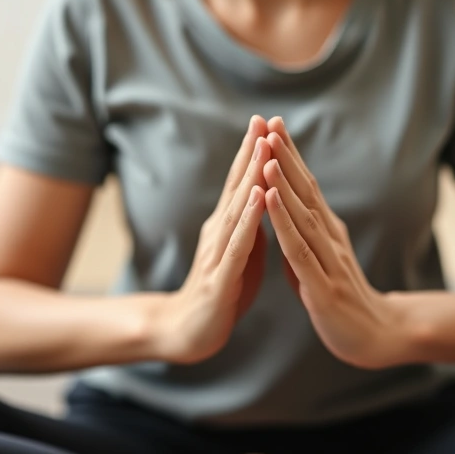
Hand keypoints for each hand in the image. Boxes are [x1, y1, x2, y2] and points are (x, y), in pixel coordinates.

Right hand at [154, 116, 270, 364]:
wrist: (186, 333)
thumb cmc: (219, 293)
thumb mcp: (240, 255)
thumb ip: (250, 228)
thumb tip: (265, 200)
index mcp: (228, 228)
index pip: (242, 184)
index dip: (254, 153)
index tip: (267, 123)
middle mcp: (219, 234)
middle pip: (237, 187)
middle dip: (251, 153)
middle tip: (263, 120)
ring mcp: (218, 254)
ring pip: (237, 210)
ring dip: (251, 178)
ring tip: (263, 149)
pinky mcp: (220, 280)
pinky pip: (238, 246)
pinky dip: (250, 221)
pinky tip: (260, 200)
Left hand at [262, 117, 407, 369]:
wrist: (378, 338)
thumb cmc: (344, 298)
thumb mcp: (321, 260)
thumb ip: (304, 236)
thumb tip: (285, 211)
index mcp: (326, 232)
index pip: (306, 187)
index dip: (290, 157)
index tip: (273, 127)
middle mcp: (329, 238)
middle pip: (306, 191)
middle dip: (287, 157)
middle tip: (271, 124)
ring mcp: (328, 261)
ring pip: (303, 215)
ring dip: (283, 184)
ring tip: (267, 155)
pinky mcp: (323, 286)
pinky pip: (299, 251)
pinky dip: (283, 224)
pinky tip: (270, 204)